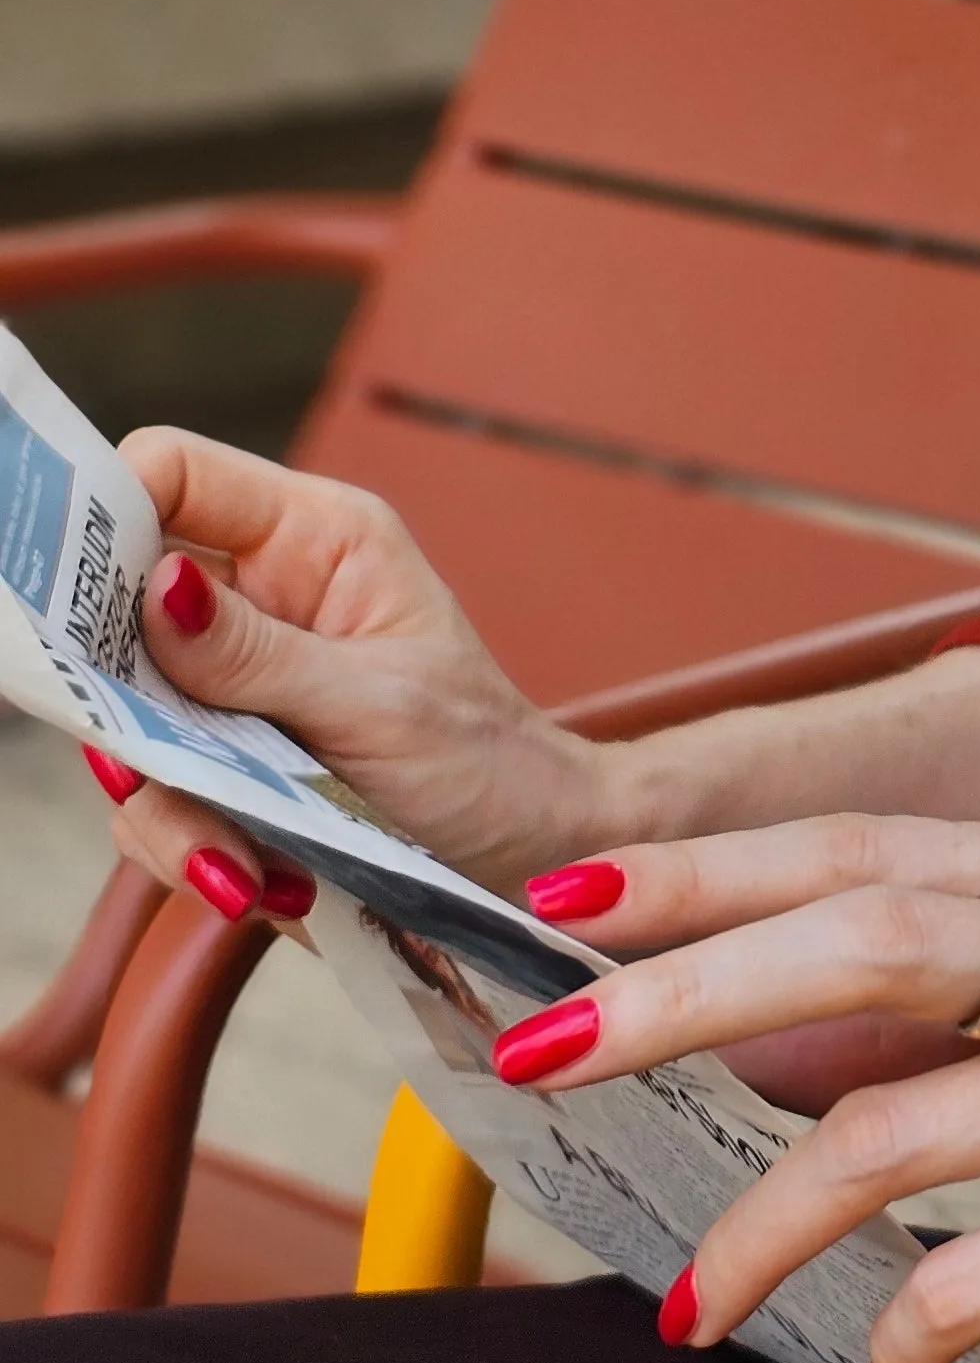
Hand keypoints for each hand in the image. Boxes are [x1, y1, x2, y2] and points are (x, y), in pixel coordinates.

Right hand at [94, 431, 614, 917]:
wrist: (522, 862)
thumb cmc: (480, 757)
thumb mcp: (378, 702)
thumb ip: (256, 654)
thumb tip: (152, 586)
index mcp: (312, 539)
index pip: (175, 477)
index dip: (108, 513)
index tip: (75, 598)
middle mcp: (258, 601)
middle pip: (117, 609)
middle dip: (119, 696)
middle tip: (141, 757)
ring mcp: (230, 690)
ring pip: (124, 725)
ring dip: (173, 804)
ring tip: (239, 859)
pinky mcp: (220, 771)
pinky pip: (155, 804)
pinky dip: (192, 852)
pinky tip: (266, 885)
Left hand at [491, 816, 979, 1362]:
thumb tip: (770, 1014)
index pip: (857, 851)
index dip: (701, 876)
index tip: (563, 907)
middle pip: (855, 943)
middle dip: (673, 997)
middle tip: (537, 1053)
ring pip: (894, 1131)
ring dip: (758, 1226)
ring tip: (692, 1301)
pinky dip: (904, 1323)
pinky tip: (886, 1352)